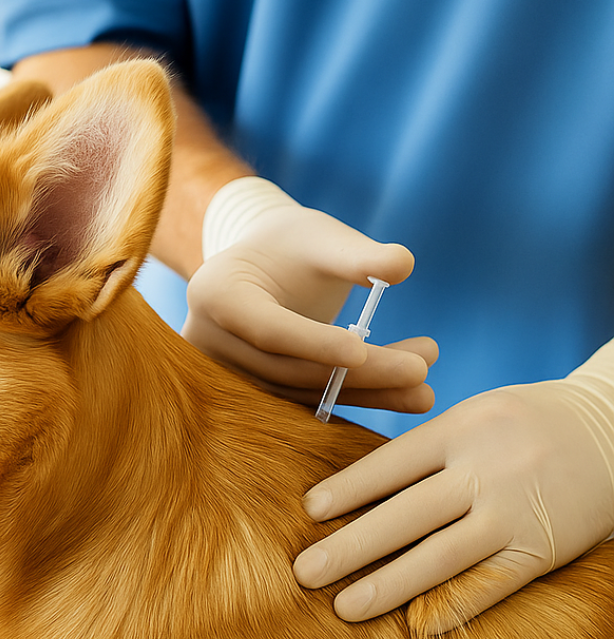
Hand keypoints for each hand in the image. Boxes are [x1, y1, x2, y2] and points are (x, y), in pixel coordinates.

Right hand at [183, 178, 436, 410]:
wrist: (259, 268)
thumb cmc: (290, 243)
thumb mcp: (321, 236)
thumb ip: (358, 254)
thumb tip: (403, 264)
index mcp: (217, 295)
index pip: (268, 329)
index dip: (314, 343)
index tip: (363, 350)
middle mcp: (212, 344)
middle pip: (290, 369)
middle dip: (358, 374)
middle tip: (420, 369)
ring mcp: (228, 375)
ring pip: (302, 393)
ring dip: (367, 393)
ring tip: (425, 386)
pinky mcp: (254, 393)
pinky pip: (308, 402)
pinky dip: (358, 399)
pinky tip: (406, 396)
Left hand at [293, 348, 613, 634]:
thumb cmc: (526, 425)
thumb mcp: (477, 416)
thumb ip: (425, 449)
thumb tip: (355, 492)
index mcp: (462, 428)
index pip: (391, 462)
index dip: (348, 489)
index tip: (308, 513)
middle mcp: (486, 469)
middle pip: (406, 513)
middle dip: (350, 546)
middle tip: (303, 573)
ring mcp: (515, 512)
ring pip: (441, 555)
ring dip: (388, 585)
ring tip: (343, 607)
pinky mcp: (542, 549)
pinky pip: (491, 583)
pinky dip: (454, 607)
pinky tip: (416, 627)